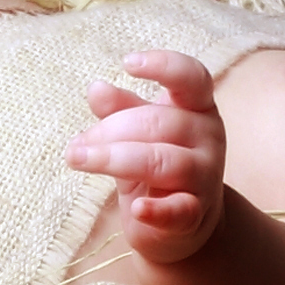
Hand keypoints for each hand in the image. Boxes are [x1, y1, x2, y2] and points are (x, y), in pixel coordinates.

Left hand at [67, 49, 226, 263]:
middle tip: (76, 146)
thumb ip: (121, 110)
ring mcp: (205, 177)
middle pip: (158, 123)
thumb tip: (96, 88)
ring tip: (76, 159)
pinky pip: (177, 210)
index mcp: (198, 108)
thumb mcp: (136, 133)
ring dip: (112, 159)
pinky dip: (156, 211)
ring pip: (160, 161)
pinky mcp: (195, 214)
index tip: (127, 63)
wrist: (183, 222)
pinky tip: (135, 209)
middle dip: (109, 131)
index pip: (191, 78)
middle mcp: (209, 138)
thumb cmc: (157, 164)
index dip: (163, 66)